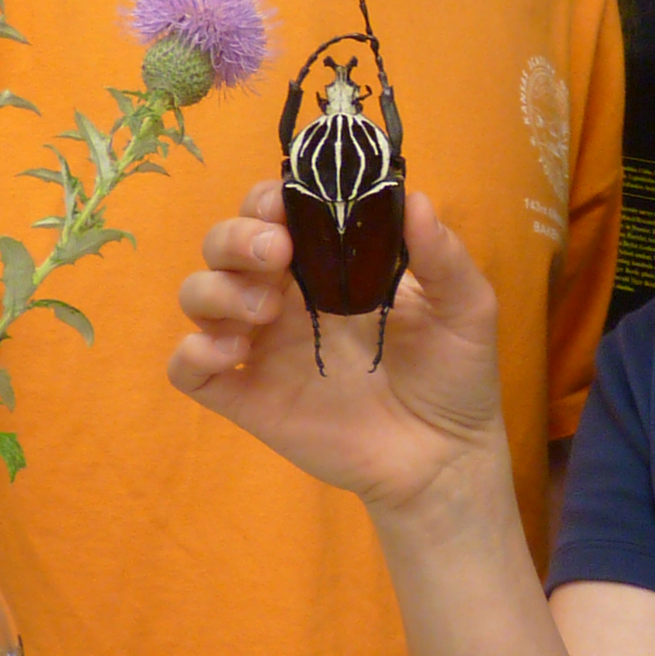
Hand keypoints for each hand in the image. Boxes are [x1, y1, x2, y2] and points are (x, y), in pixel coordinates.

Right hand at [171, 183, 509, 512]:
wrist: (445, 456)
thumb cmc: (455, 374)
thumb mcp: (465, 307)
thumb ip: (442, 254)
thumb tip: (413, 199)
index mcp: (330, 264)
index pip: (274, 212)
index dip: (268, 199)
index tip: (287, 207)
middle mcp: (286, 297)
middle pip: (223, 244)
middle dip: (236, 237)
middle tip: (278, 255)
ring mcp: (263, 347)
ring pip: (198, 295)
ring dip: (216, 290)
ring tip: (265, 313)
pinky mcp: (249, 397)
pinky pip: (188, 370)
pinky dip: (191, 353)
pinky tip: (233, 353)